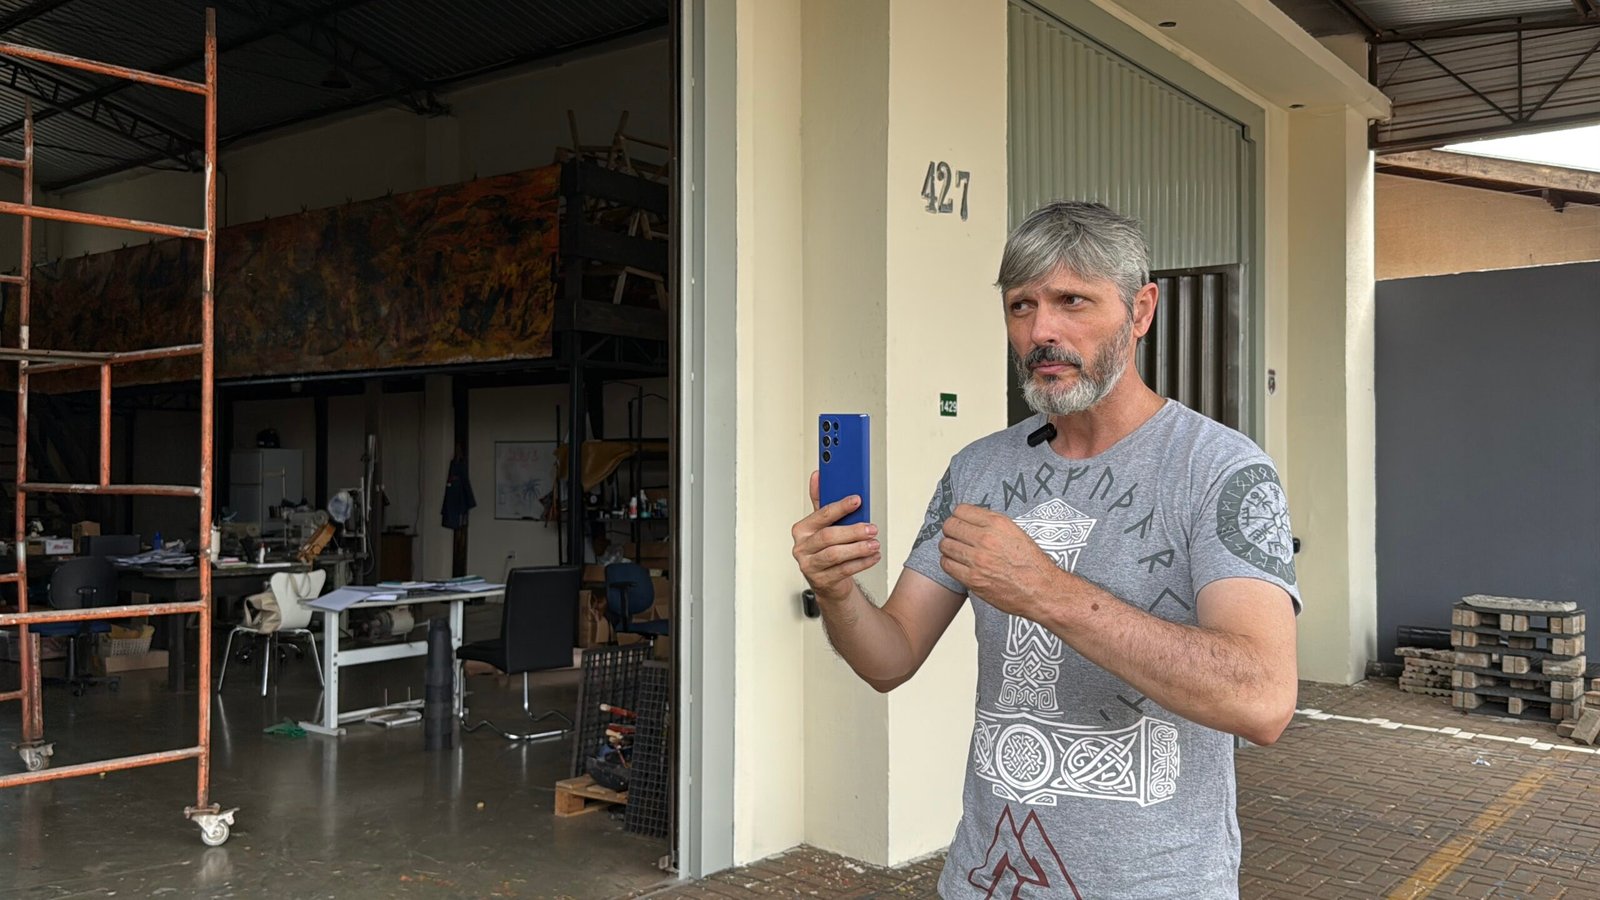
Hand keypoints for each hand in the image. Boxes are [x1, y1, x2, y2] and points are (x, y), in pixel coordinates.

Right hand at [791, 471, 880, 603]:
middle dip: (853, 531)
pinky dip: (861, 563)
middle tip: (871, 528)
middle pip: (828, 536)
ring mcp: (810, 565)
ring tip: (874, 544)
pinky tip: (872, 557)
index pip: (821, 515)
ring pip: (835, 555)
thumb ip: (821, 501)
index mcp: (802, 529)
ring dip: (858, 548)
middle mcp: (802, 547)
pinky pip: (844, 570)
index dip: (840, 507)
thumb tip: (818, 475)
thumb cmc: (825, 549)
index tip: (857, 500)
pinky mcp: (821, 581)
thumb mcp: (822, 524)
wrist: (827, 581)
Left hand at [939, 504, 1061, 615]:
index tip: (960, 522)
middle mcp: (986, 539)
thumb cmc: (1032, 564)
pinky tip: (957, 563)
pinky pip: (947, 565)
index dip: (958, 516)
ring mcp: (978, 560)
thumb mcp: (1016, 532)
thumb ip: (992, 524)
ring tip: (957, 550)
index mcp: (998, 524)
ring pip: (945, 545)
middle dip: (950, 530)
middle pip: (950, 526)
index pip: (961, 510)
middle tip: (955, 536)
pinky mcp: (973, 579)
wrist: (1042, 590)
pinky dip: (949, 563)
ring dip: (949, 547)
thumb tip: (970, 519)